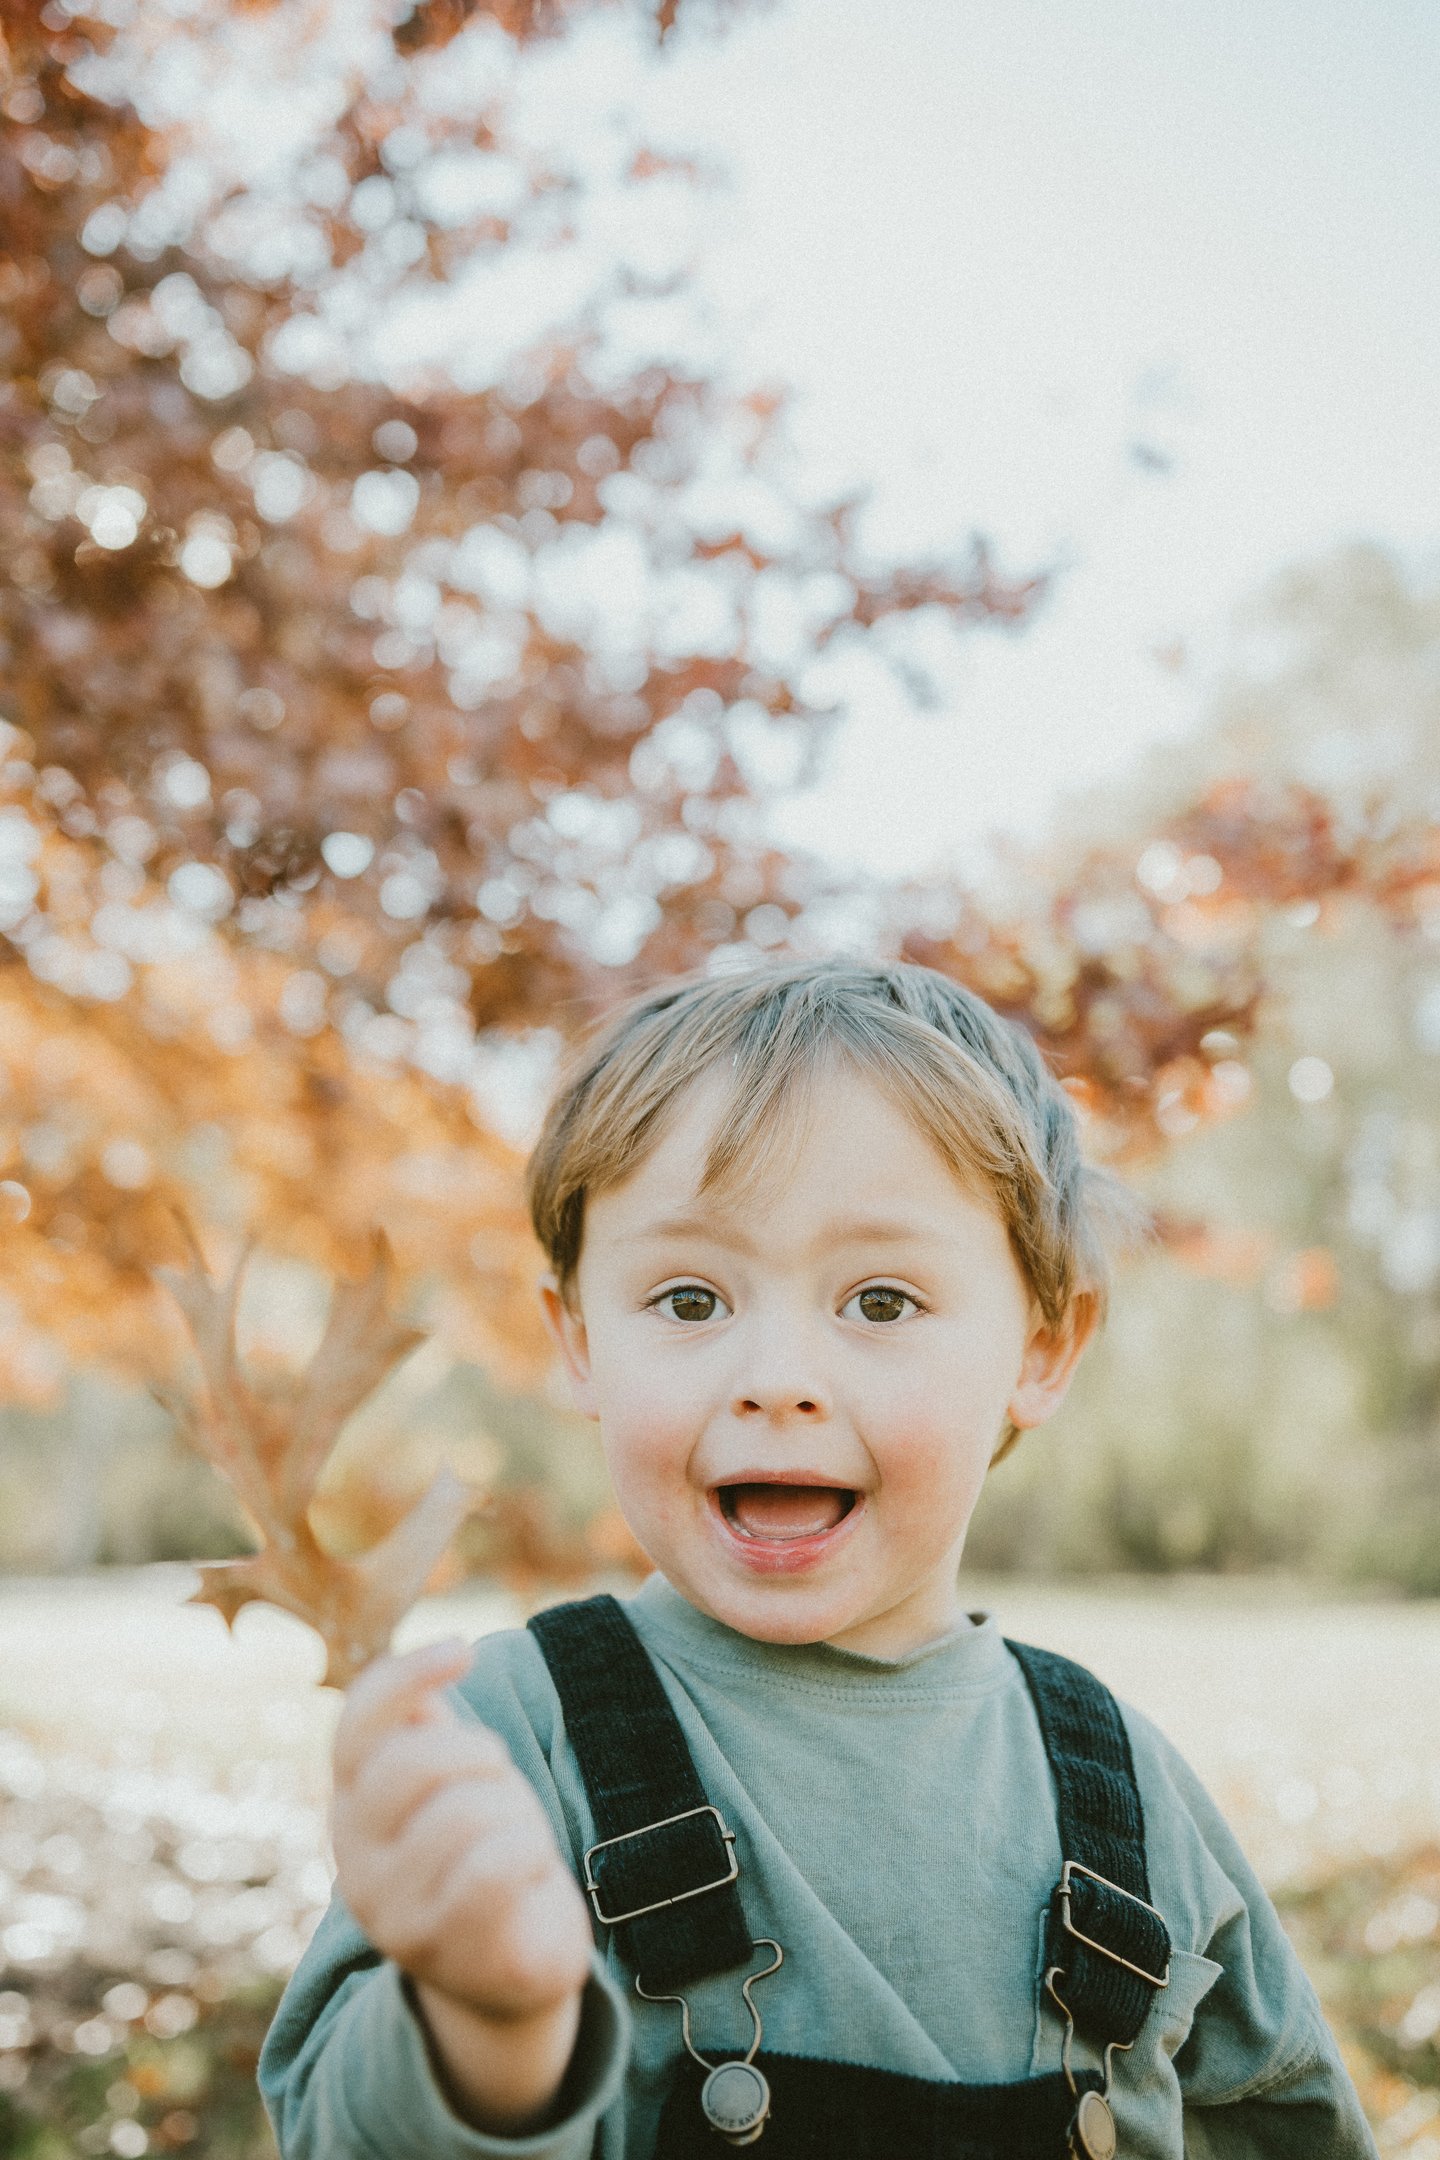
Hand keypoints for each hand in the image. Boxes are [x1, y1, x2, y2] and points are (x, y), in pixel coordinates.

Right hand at [331, 1638, 593, 2128]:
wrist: (506, 1974)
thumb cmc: (481, 1857)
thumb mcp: (451, 1784)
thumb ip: (426, 1730)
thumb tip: (417, 1671)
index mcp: (352, 1809)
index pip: (356, 1726)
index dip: (406, 1675)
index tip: (462, 1652)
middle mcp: (356, 1864)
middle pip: (412, 1762)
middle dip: (479, 1755)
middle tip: (498, 1785)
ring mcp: (396, 1914)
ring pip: (465, 1812)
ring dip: (514, 1816)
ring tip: (514, 1847)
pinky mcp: (447, 1951)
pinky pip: (496, 1868)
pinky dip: (531, 1858)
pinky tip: (529, 1880)